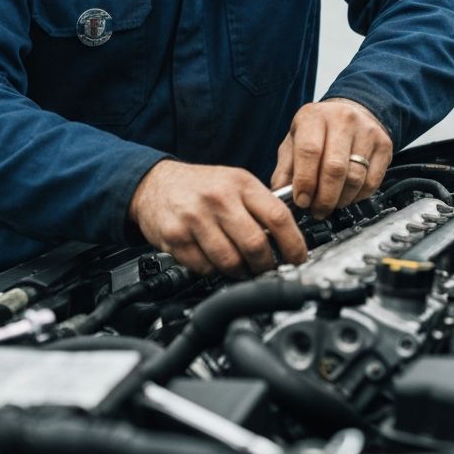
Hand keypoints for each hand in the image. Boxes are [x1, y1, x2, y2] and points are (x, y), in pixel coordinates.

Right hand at [128, 160, 306, 275]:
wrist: (155, 184)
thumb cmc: (201, 186)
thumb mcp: (235, 182)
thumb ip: (260, 205)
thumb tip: (289, 237)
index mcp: (240, 183)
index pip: (277, 216)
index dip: (293, 243)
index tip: (299, 258)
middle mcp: (219, 199)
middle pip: (255, 244)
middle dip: (267, 265)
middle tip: (268, 269)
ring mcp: (196, 218)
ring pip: (231, 261)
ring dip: (241, 272)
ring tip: (242, 267)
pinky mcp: (176, 238)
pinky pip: (205, 268)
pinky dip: (215, 271)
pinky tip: (215, 261)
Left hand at [270, 99, 392, 218]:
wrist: (353, 112)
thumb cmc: (318, 131)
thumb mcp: (294, 141)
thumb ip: (286, 168)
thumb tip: (281, 196)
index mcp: (314, 117)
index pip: (310, 151)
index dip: (305, 181)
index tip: (301, 201)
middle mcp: (342, 120)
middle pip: (335, 168)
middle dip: (324, 198)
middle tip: (317, 210)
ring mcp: (366, 131)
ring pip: (355, 178)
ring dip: (341, 200)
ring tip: (331, 204)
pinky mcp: (384, 145)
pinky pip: (372, 182)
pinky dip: (358, 196)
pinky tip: (347, 195)